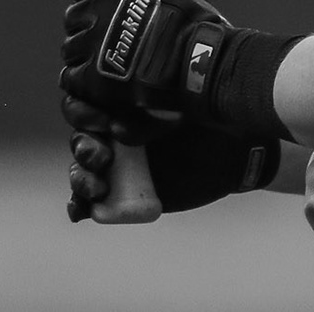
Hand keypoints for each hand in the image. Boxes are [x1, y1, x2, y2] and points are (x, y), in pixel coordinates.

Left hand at [59, 0, 228, 119]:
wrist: (198, 62)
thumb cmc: (194, 26)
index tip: (100, 8)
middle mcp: (98, 12)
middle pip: (72, 18)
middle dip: (85, 27)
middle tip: (103, 40)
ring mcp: (93, 45)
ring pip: (70, 48)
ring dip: (84, 55)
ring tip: (105, 64)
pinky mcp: (91, 78)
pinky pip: (71, 77)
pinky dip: (82, 81)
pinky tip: (100, 83)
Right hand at [63, 96, 278, 220]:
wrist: (234, 153)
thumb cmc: (211, 120)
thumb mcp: (184, 107)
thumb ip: (155, 109)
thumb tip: (121, 125)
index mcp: (122, 102)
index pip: (84, 103)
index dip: (83, 111)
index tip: (104, 121)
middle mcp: (113, 132)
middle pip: (79, 137)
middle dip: (83, 147)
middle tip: (103, 156)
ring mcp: (116, 165)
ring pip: (81, 169)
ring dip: (81, 177)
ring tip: (98, 185)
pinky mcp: (121, 195)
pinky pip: (89, 201)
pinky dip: (79, 205)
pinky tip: (79, 209)